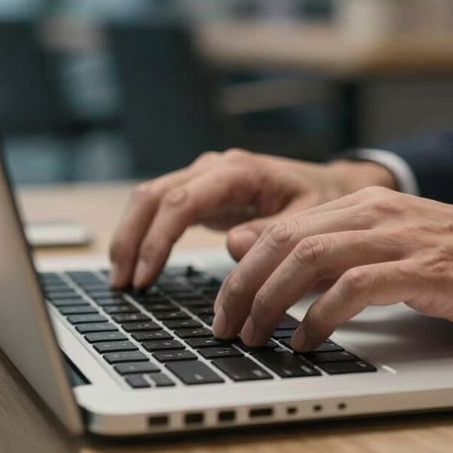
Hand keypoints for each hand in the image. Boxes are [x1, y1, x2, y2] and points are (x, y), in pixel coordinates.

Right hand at [109, 149, 396, 288]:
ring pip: (149, 198)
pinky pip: (162, 209)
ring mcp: (205, 178)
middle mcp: (215, 168)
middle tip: (123, 284)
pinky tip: (139, 265)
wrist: (330, 184)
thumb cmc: (322, 199)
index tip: (146, 275)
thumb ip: (274, 232)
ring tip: (122, 280)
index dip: (158, 238)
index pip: (183, 200)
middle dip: (132, 238)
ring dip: (130, 237)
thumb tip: (234, 245)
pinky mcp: (202, 193)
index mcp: (239, 171)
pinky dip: (144, 235)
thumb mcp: (310, 217)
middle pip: (154, 195)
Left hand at [211, 187, 452, 349]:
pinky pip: (355, 287)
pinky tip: (306, 341)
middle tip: (225, 325)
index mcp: (366, 205)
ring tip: (254, 336)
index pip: (284, 227)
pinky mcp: (426, 269)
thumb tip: (279, 265)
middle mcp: (377, 213)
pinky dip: (320, 315)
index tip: (225, 304)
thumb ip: (340, 249)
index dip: (244, 266)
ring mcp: (401, 237)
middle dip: (244, 285)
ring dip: (271, 299)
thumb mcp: (395, 247)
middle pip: (286, 240)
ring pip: (310, 258)